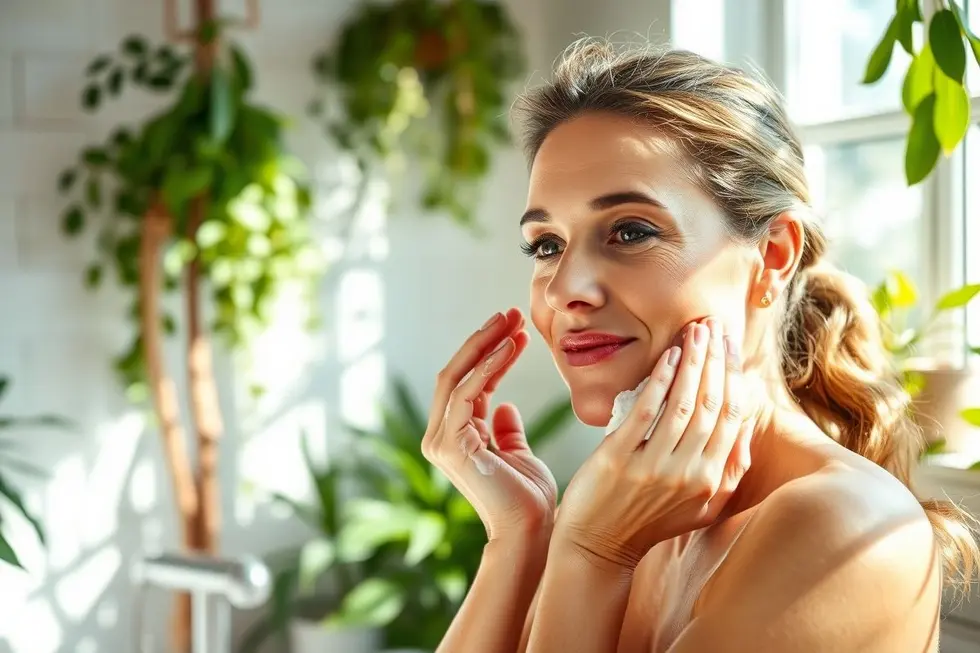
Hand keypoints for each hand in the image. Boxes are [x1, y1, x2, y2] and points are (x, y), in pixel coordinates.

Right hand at [422, 308, 558, 542]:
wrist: (531, 533)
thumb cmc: (529, 500)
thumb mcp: (519, 454)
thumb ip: (507, 430)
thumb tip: (505, 405)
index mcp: (456, 436)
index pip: (468, 382)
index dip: (491, 353)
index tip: (518, 328)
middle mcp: (442, 435)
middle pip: (456, 373)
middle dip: (484, 339)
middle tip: (512, 312)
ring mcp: (441, 440)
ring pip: (457, 376)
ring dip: (486, 344)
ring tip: (512, 321)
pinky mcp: (450, 444)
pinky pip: (467, 392)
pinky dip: (488, 366)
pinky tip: (510, 346)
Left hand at [554, 318, 753, 568]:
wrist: (598, 544)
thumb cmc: (648, 519)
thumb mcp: (700, 505)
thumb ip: (728, 470)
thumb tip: (746, 424)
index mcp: (712, 482)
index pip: (732, 419)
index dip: (734, 378)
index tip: (731, 347)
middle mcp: (690, 476)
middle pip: (711, 405)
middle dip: (716, 361)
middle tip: (713, 326)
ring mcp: (655, 468)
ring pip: (684, 404)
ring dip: (692, 362)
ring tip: (694, 332)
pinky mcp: (620, 460)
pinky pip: (646, 412)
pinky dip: (660, 380)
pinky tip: (667, 356)